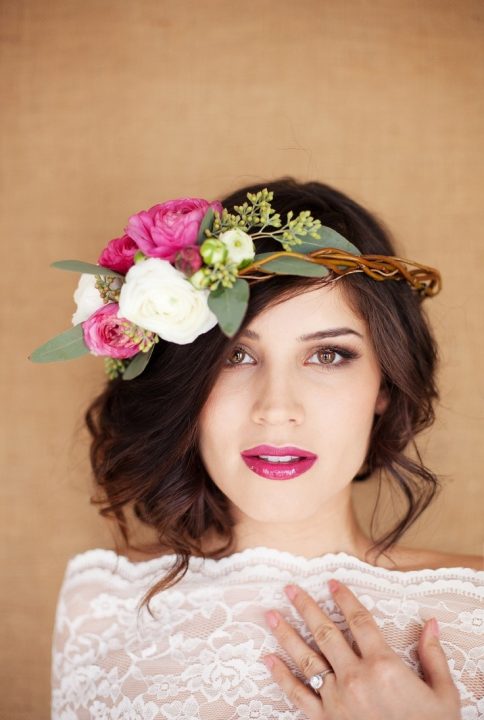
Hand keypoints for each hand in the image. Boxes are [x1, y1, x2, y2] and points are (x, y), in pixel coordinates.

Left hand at [262, 579, 460, 719]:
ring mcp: (337, 699)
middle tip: (290, 589)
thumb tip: (431, 625)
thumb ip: (433, 657)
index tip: (332, 583)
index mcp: (384, 665)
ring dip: (286, 634)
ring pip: (306, 658)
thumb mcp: (443, 694)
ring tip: (271, 615)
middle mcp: (355, 677)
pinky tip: (267, 660)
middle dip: (306, 607)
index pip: (359, 621)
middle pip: (325, 633)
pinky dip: (280, 676)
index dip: (344, 598)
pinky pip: (297, 694)